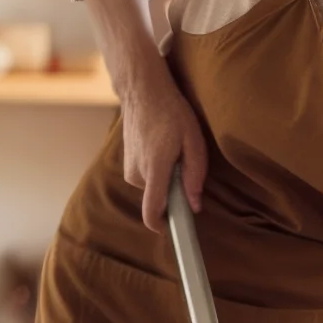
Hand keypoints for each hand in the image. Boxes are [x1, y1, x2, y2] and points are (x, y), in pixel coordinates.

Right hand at [119, 65, 208, 231]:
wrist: (141, 90)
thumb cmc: (172, 112)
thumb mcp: (194, 141)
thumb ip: (195, 175)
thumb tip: (195, 205)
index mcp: (154, 169)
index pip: (152, 211)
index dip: (163, 226)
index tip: (176, 232)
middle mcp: (137, 173)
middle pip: (160, 199)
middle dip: (174, 190)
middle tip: (183, 164)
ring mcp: (129, 169)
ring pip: (155, 188)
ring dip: (167, 178)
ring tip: (172, 151)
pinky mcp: (127, 165)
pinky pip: (148, 178)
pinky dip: (158, 170)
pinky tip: (161, 149)